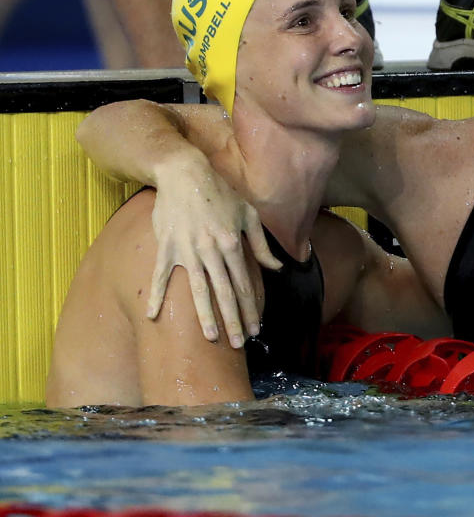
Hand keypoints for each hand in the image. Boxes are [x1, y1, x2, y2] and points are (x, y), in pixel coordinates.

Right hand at [149, 152, 281, 347]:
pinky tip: (153, 316)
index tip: (256, 328)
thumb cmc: (220, 193)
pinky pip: (160, 276)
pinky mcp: (166, 246)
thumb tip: (276, 268)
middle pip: (224, 292)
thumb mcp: (248, 214)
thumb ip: (261, 244)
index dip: (250, 308)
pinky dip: (156, 296)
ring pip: (197, 290)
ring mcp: (186, 250)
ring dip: (204, 316)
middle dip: (233, 320)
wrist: (184, 173)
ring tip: (210, 338)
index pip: (243, 284)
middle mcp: (211, 250)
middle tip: (239, 344)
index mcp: (231, 243)